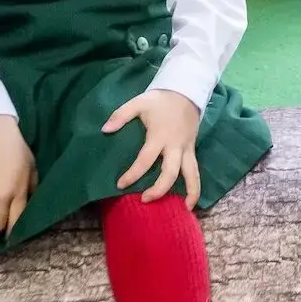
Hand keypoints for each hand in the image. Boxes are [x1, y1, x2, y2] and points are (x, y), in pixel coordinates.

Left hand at [104, 89, 203, 204]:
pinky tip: (191, 200)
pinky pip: (195, 171)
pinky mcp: (192, 150)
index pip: (145, 160)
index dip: (132, 174)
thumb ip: (120, 115)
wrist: (185, 92)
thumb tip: (104, 130)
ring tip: (184, 209)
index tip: (120, 185)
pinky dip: (196, 186)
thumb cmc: (159, 100)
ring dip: (190, 192)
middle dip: (158, 189)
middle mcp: (175, 146)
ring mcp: (186, 149)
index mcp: (159, 136)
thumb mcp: (138, 102)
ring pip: (191, 174)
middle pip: (170, 173)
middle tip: (144, 200)